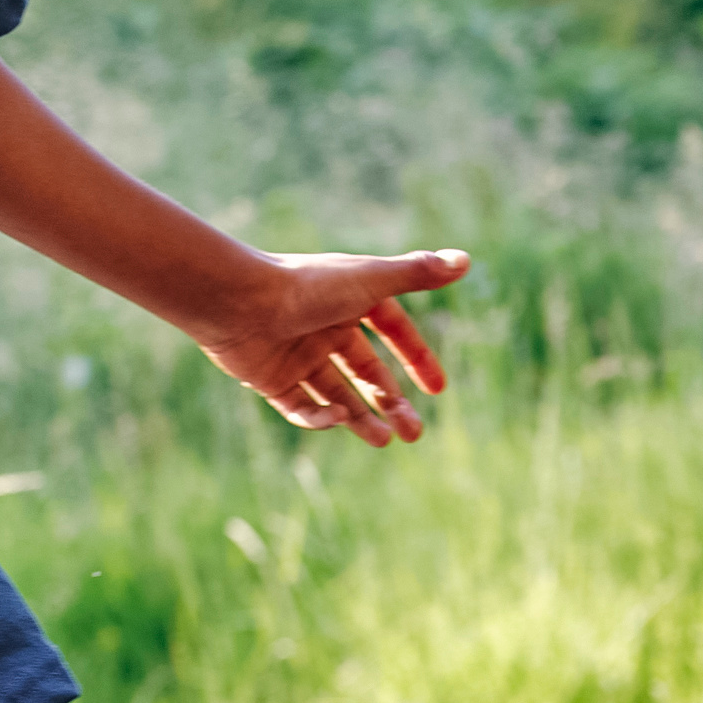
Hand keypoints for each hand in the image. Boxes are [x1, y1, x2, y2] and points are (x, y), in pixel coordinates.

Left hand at [189, 247, 468, 445]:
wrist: (236, 301)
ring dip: (361, 419)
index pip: (393, 331)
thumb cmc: (306, 287)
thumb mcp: (371, 281)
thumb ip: (418, 273)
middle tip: (415, 434)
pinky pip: (301, 407)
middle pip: (367, 372)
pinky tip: (337, 418)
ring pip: (338, 395)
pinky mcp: (271, 379)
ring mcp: (298, 355)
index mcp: (350, 302)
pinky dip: (320, 417)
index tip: (438, 390)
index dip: (417, 358)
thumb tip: (467, 260)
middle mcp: (326, 328)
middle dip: (393, 403)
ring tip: (385, 441)